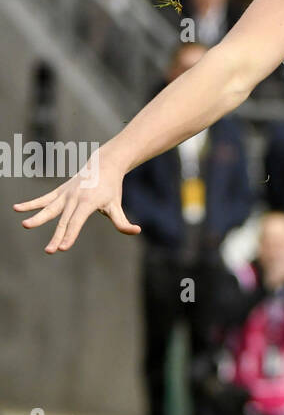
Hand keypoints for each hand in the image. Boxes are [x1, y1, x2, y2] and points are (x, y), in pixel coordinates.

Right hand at [13, 153, 140, 253]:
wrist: (103, 164)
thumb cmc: (111, 188)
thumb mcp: (117, 205)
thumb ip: (123, 222)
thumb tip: (136, 230)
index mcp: (88, 202)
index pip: (77, 222)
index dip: (70, 235)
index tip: (63, 248)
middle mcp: (74, 198)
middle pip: (63, 220)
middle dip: (57, 236)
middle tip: (49, 250)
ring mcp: (65, 194)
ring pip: (49, 208)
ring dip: (37, 217)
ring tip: (25, 225)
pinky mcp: (60, 192)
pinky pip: (44, 199)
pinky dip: (31, 204)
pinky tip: (17, 209)